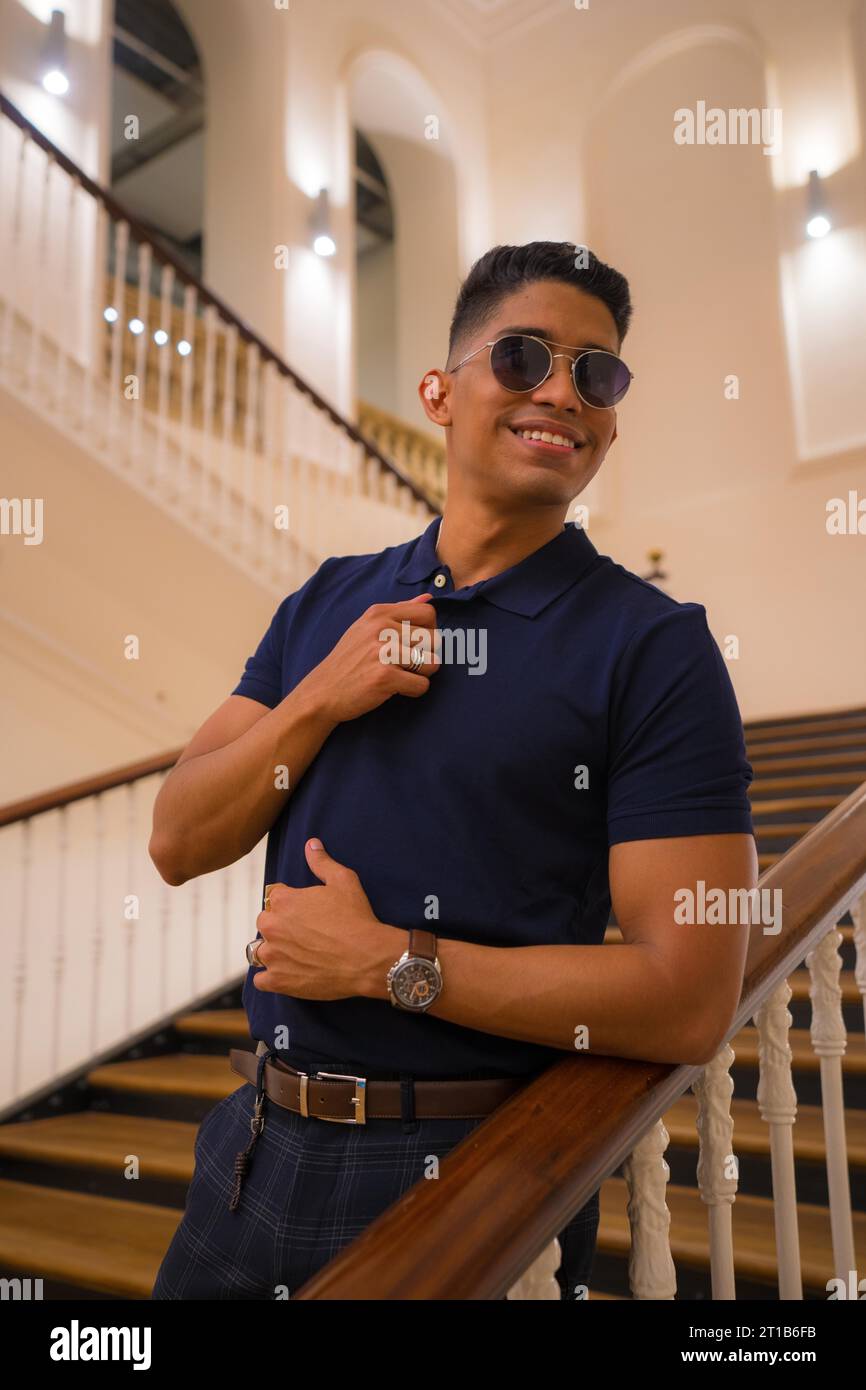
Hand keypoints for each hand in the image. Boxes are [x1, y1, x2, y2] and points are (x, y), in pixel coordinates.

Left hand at [250, 839, 404, 999]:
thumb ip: (322, 862)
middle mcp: (272, 927)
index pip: (274, 898)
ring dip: (274, 952)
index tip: (307, 913)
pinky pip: (260, 980)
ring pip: (260, 951)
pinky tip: (288, 974)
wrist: (367, 958)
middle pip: (265, 923)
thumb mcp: (343, 881)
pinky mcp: (277, 981)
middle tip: (305, 934)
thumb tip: (311, 844)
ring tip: (297, 955)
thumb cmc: (357, 918)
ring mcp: (272, 956)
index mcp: (283, 901)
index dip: (291, 904)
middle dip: (280, 927)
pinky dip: (271, 978)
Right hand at [300, 594, 441, 723]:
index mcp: (379, 613)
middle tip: (406, 665)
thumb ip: (399, 612)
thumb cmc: (349, 660)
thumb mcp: (367, 628)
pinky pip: (421, 685)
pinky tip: (394, 689)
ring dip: (421, 675)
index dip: (430, 630)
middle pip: (435, 639)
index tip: (416, 643)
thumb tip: (428, 597)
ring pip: (433, 663)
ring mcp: (383, 652)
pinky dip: (412, 690)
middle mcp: (381, 628)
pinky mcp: (384, 676)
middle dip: (427, 656)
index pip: (428, 612)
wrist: (322, 692)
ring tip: (400, 676)